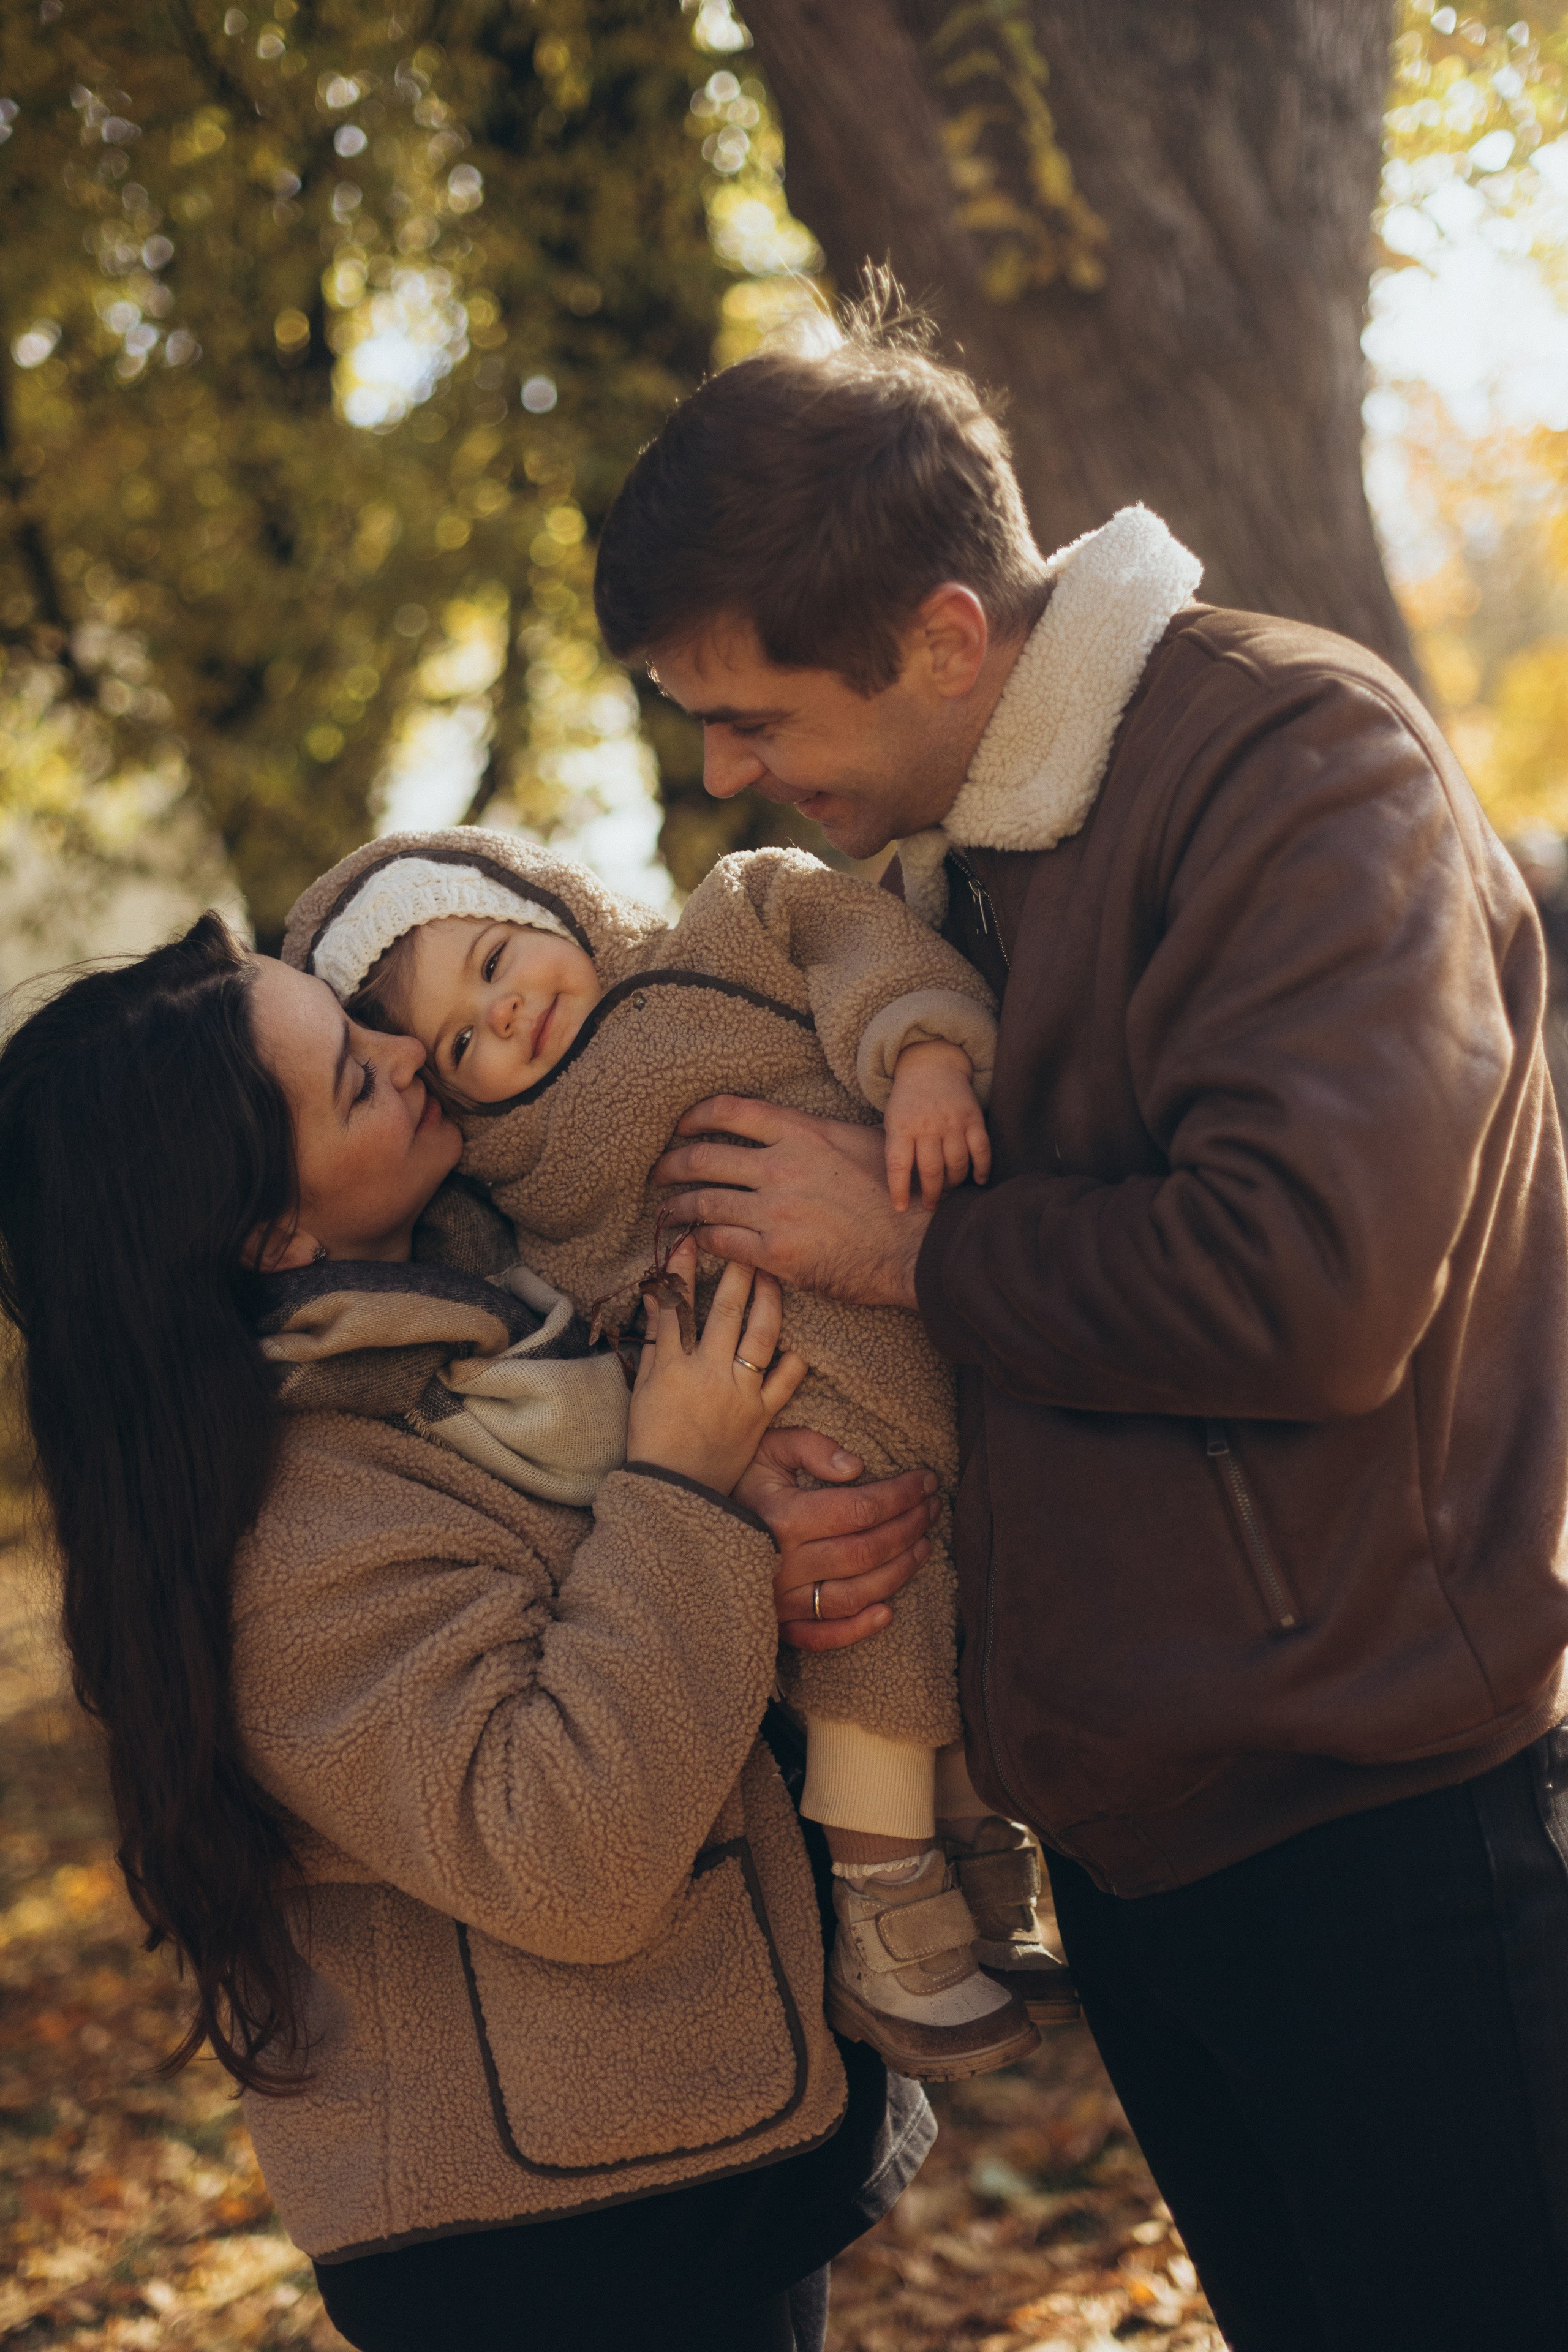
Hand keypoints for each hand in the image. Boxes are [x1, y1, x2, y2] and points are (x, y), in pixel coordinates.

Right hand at [627, 1237, 806, 1494]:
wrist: (675, 1490)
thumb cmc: (652, 1439)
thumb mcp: (641, 1389)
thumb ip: (653, 1343)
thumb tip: (655, 1300)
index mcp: (671, 1367)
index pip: (678, 1307)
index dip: (683, 1271)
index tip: (690, 1241)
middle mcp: (707, 1374)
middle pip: (725, 1311)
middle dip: (736, 1273)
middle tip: (745, 1245)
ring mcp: (738, 1394)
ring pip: (760, 1336)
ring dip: (768, 1301)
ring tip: (772, 1277)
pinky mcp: (761, 1416)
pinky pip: (784, 1382)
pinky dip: (793, 1362)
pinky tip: (797, 1344)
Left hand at [651, 1098, 927, 1308]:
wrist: (920, 1246)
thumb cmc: (899, 1194)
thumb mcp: (859, 1143)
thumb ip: (815, 1135)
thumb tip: (789, 1131)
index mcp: (802, 1133)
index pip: (730, 1112)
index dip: (694, 1116)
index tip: (680, 1127)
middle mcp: (781, 1167)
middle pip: (703, 1157)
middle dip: (669, 1165)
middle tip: (656, 1173)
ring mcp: (775, 1211)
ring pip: (703, 1202)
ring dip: (675, 1208)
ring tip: (665, 1212)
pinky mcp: (776, 1254)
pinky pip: (720, 1242)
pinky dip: (701, 1240)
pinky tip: (695, 1241)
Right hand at [735, 1427, 940, 1651]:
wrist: (684, 1530)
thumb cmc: (736, 1485)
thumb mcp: (766, 1451)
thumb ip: (810, 1448)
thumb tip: (856, 1468)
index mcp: (784, 1518)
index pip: (861, 1508)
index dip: (902, 1494)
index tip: (926, 1480)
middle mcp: (785, 1563)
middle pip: (867, 1550)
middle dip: (909, 1526)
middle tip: (932, 1508)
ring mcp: (781, 1600)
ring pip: (855, 1594)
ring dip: (899, 1572)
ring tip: (923, 1547)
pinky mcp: (777, 1625)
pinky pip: (822, 1637)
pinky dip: (858, 1629)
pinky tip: (888, 1613)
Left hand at [885, 1040, 992, 1212]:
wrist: (931, 1065)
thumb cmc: (908, 1102)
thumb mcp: (892, 1121)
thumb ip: (898, 1149)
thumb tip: (905, 1188)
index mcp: (902, 1126)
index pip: (898, 1165)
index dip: (899, 1190)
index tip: (900, 1208)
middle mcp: (928, 1125)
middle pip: (932, 1170)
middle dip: (931, 1194)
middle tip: (930, 1205)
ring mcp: (953, 1122)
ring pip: (957, 1164)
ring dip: (954, 1184)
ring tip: (948, 1190)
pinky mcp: (974, 1118)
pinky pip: (981, 1150)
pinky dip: (981, 1169)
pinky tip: (977, 1180)